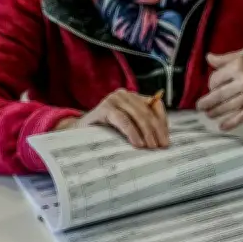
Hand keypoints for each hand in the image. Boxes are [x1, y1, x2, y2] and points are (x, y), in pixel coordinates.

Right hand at [53, 89, 168, 148]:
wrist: (76, 133)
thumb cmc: (104, 131)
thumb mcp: (126, 126)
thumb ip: (142, 126)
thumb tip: (163, 139)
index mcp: (134, 97)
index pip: (156, 106)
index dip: (163, 123)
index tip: (166, 140)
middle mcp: (125, 94)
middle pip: (148, 112)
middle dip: (157, 130)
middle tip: (161, 146)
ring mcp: (114, 99)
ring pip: (138, 115)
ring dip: (147, 133)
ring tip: (151, 147)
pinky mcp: (105, 108)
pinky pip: (123, 120)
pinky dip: (132, 132)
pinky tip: (138, 143)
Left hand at [197, 43, 242, 130]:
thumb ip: (226, 58)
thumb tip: (209, 58)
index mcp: (239, 65)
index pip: (216, 79)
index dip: (211, 83)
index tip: (213, 85)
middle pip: (218, 95)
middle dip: (206, 102)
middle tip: (200, 106)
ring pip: (228, 107)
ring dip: (215, 112)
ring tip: (209, 114)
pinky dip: (231, 123)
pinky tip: (222, 126)